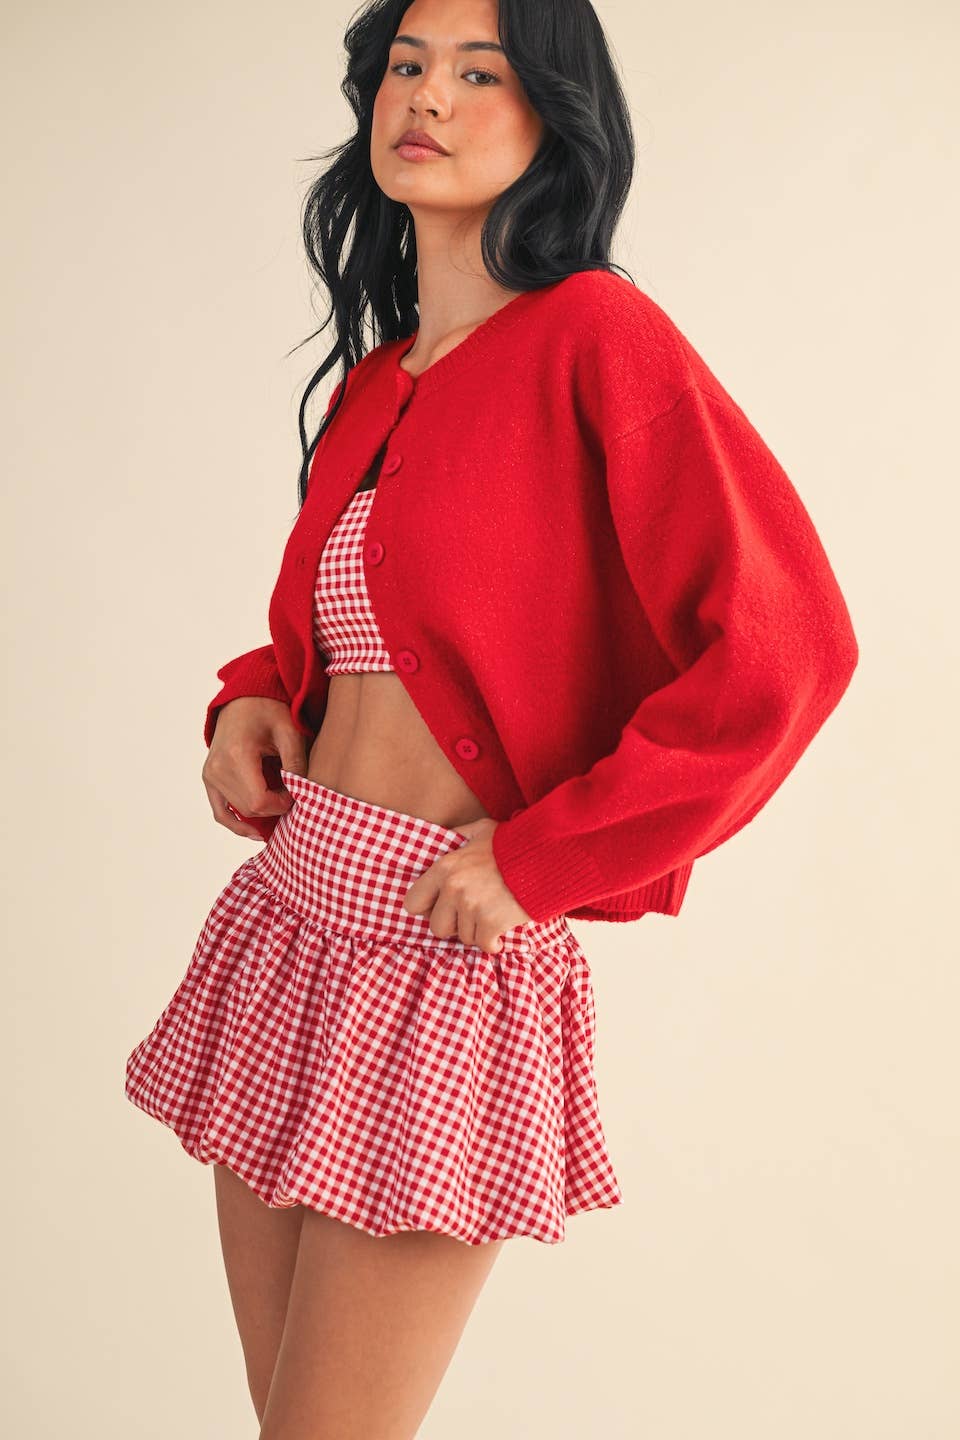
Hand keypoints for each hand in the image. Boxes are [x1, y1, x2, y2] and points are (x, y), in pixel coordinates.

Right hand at [202, 696, 308, 839]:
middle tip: (293, 795)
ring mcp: (210, 774)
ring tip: (280, 804)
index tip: (297, 793)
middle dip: (275, 808)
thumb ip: (296, 763)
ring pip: (239, 812)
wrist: (243, 698)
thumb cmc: (268, 710)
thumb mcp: (289, 731)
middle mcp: (217, 767)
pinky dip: (237, 823)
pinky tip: (255, 831)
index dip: (282, 804)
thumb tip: (301, 793)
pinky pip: (220, 812)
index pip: (259, 800)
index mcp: (236, 755)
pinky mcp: (209, 778)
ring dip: (261, 812)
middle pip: (250, 808)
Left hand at [402, 817, 530, 955]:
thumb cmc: (514, 843)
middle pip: (437, 928)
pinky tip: (502, 931)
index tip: (443, 908)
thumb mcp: (482, 830)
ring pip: (464, 937)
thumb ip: (459, 835)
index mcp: (445, 867)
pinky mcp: (492, 922)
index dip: (428, 908)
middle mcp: (453, 888)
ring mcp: (472, 906)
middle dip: (454, 925)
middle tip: (472, 916)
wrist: (547, 857)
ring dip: (478, 931)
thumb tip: (444, 838)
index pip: (412, 902)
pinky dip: (495, 942)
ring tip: (493, 915)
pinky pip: (485, 945)